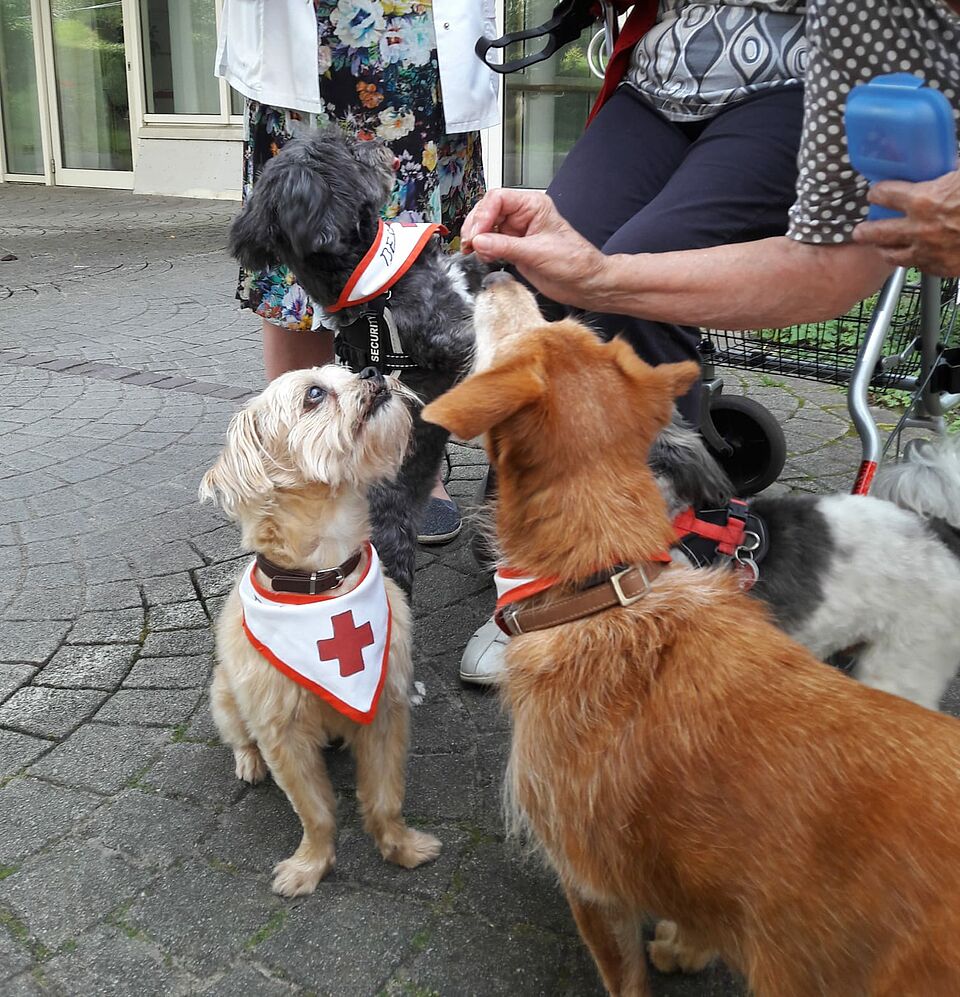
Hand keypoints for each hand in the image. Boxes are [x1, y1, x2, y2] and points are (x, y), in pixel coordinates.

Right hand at [460, 189, 608, 308]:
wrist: (585, 283)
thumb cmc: (575, 262)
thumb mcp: (537, 252)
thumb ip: (505, 247)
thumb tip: (479, 242)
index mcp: (533, 205)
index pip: (498, 199)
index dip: (483, 214)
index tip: (476, 234)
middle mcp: (523, 216)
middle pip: (488, 212)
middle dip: (476, 227)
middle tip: (470, 244)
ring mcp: (517, 233)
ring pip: (486, 229)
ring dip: (477, 240)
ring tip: (476, 252)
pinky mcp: (514, 249)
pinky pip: (491, 245)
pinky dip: (483, 251)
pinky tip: (484, 258)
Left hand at [852, 170, 959, 276]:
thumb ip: (952, 171)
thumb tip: (949, 163)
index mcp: (924, 200)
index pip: (886, 194)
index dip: (878, 192)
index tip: (874, 193)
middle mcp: (919, 229)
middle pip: (878, 232)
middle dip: (865, 231)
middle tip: (858, 231)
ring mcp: (928, 252)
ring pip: (894, 256)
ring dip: (884, 251)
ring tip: (879, 249)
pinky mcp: (942, 268)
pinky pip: (920, 267)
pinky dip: (914, 262)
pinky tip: (913, 259)